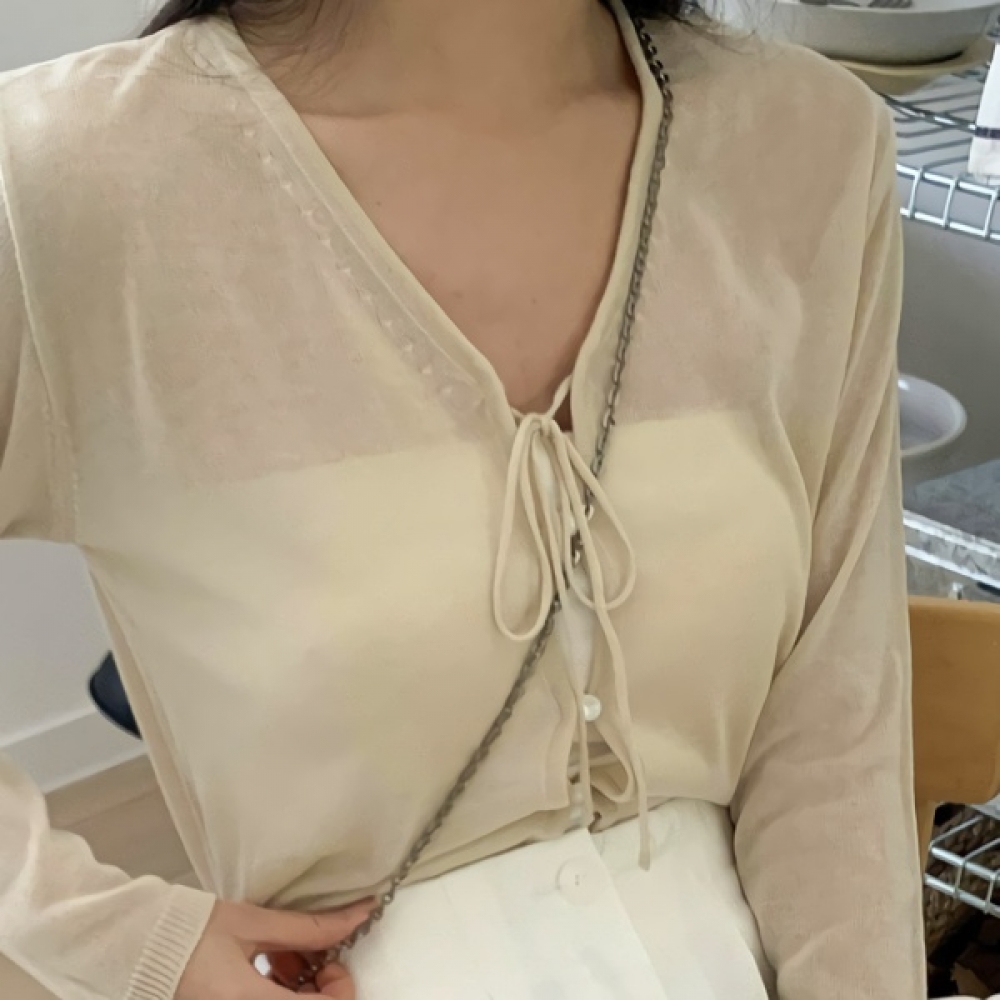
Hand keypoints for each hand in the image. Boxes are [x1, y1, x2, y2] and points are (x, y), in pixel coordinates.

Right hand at [177, 898, 373, 999]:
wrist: (138, 950)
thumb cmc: (191, 933)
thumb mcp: (254, 924)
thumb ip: (309, 928)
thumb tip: (359, 916)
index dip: (341, 987)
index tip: (331, 959)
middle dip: (320, 988)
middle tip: (307, 955)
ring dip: (298, 990)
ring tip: (281, 956)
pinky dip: (278, 993)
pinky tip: (266, 969)